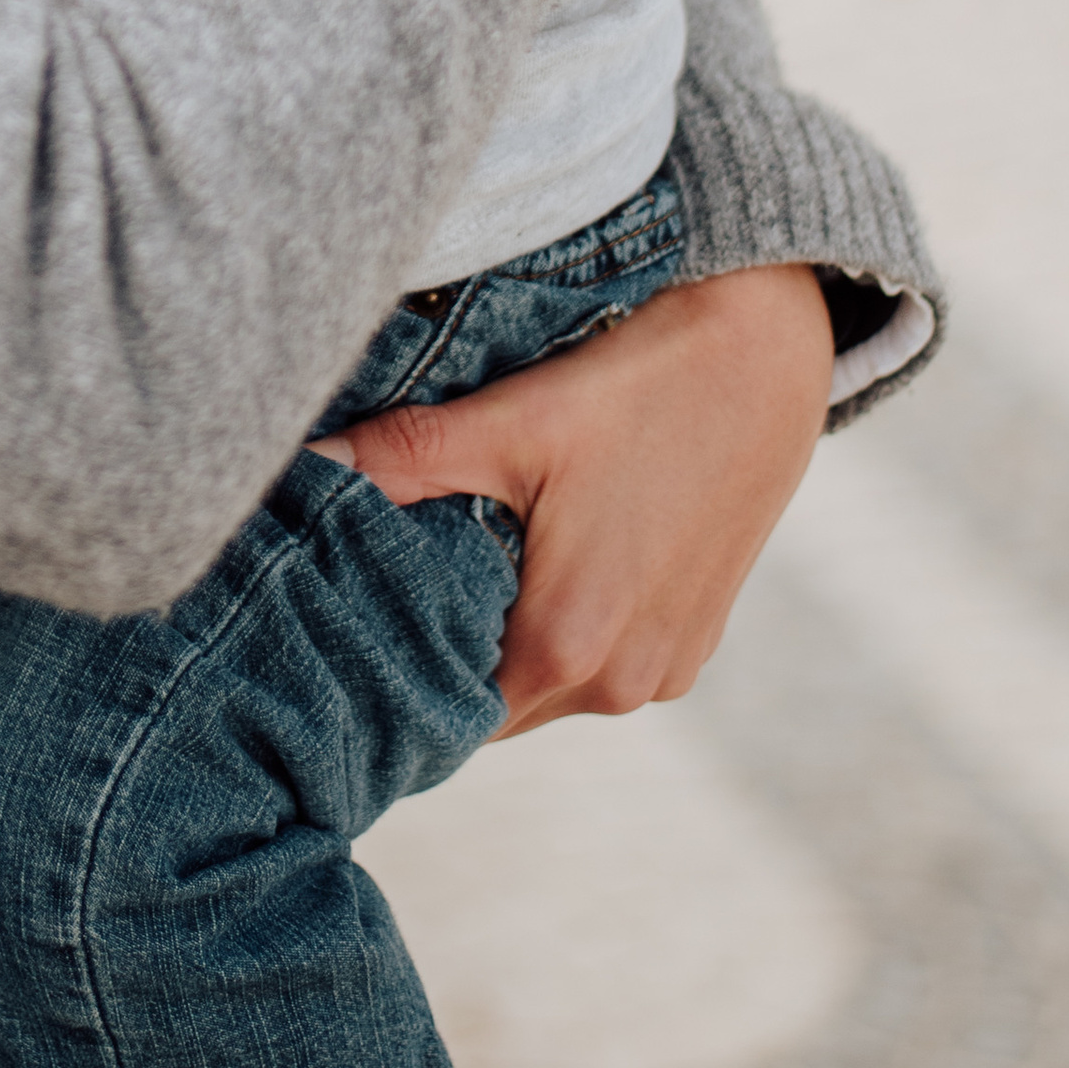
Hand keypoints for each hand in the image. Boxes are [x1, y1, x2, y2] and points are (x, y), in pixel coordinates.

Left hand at [312, 263, 834, 731]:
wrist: (768, 358)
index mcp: (566, 643)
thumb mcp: (513, 421)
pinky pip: (604, 666)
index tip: (343, 645)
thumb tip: (300, 462)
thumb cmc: (639, 387)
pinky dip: (563, 635)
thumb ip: (403, 460)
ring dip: (506, 649)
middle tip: (379, 604)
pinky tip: (534, 570)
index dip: (391, 679)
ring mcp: (666, 669)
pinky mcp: (695, 642)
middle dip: (441, 663)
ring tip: (454, 580)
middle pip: (494, 707)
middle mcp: (620, 681)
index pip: (445, 710)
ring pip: (548, 690)